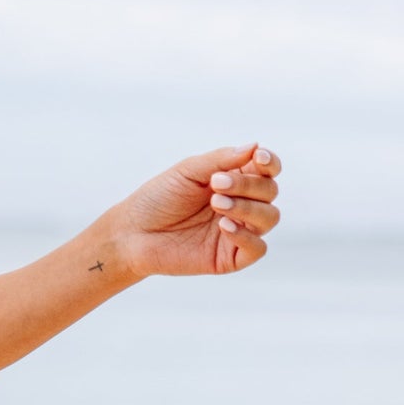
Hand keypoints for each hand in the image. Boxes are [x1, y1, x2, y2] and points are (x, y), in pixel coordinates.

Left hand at [114, 143, 281, 278]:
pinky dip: (246, 235)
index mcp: (235, 181)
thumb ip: (222, 159)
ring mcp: (238, 231)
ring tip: (216, 203)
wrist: (133, 232)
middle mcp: (242, 205)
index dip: (270, 163)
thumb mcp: (188, 171)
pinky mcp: (231, 257)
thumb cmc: (159, 198)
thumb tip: (256, 146)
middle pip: (270, 192)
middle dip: (248, 185)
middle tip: (215, 185)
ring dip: (247, 207)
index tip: (258, 159)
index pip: (268, 170)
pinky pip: (257, 248)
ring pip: (269, 218)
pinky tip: (224, 226)